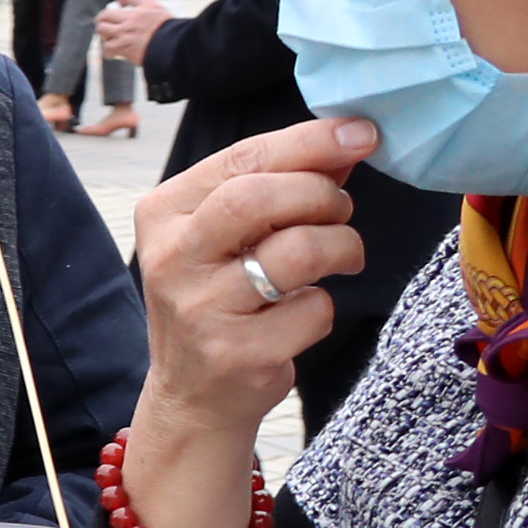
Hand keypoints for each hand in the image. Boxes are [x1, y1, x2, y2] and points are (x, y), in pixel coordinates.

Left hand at [91, 0, 172, 65]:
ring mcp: (127, 31)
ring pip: (101, 28)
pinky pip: (106, 48)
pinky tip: (114, 54)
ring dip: (105, 35)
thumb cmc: (178, 36)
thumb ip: (151, 15)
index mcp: (147, 6)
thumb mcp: (165, 18)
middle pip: (105, 13)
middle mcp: (134, 17)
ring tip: (113, 40)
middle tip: (112, 27)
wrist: (179, 50)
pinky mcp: (123, 46)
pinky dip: (108, 52)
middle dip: (105, 21)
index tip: (123, 7)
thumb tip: (145, 21)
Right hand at [120, 116, 374, 527]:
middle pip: (260, 197)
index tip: (363, 132)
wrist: (192, 394)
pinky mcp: (235, 352)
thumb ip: (275, 185)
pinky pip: (313, 309)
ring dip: (342, 246)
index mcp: (163, 212)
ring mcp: (199, 307)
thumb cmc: (218, 299)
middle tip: (341, 209)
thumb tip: (346, 139)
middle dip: (322, 195)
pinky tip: (300, 315)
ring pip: (298, 250)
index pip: (242, 157)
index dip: (311, 141)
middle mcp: (171, 256)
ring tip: (341, 256)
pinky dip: (323, 307)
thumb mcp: (227, 235)